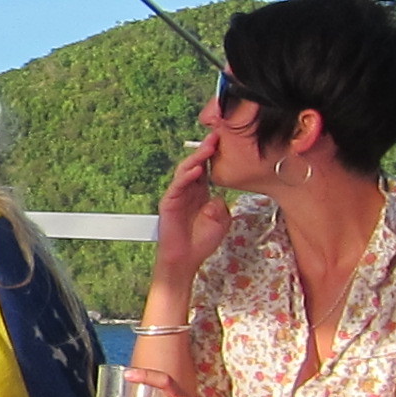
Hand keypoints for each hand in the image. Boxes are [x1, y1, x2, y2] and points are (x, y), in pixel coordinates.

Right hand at [153, 134, 227, 282]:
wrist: (186, 260)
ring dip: (197, 158)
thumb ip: (221, 205)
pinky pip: (177, 186)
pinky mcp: (169, 203)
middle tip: (217, 136)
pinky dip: (186, 176)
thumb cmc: (202, 242)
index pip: (207, 169)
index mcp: (201, 193)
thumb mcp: (221, 221)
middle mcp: (189, 191)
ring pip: (185, 171)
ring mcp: (177, 196)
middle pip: (196, 165)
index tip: (227, 142)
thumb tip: (217, 195)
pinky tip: (196, 169)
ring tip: (208, 148)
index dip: (215, 156)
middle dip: (206, 150)